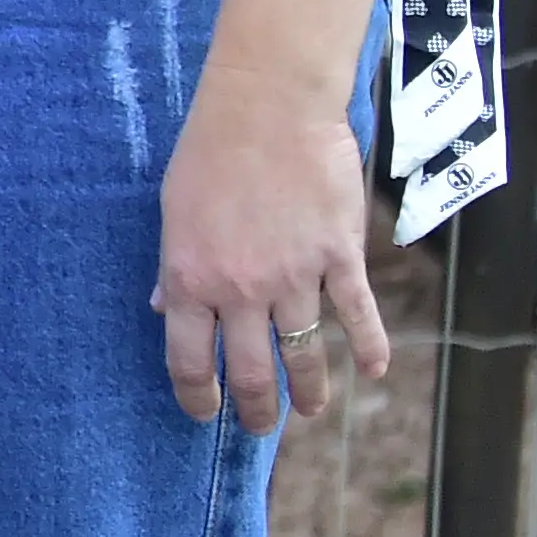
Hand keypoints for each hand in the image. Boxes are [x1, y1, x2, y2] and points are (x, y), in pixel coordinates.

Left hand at [156, 58, 392, 432]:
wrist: (268, 109)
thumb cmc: (210, 153)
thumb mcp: (172, 211)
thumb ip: (173, 268)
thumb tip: (163, 309)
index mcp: (190, 279)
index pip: (189, 359)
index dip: (196, 396)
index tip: (203, 413)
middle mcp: (242, 289)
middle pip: (252, 372)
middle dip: (255, 409)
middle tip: (260, 427)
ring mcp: (295, 277)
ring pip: (306, 354)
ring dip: (310, 391)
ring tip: (310, 411)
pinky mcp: (340, 257)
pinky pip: (358, 316)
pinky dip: (370, 349)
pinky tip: (373, 372)